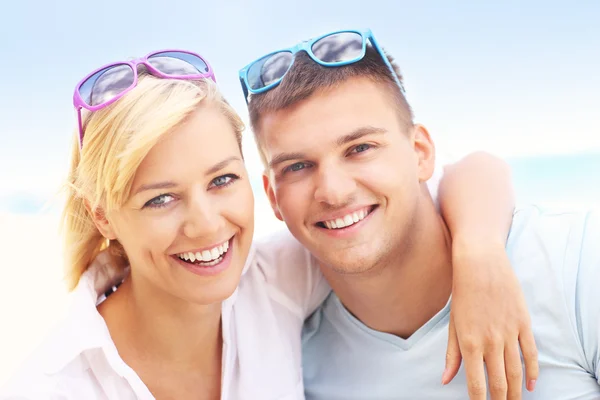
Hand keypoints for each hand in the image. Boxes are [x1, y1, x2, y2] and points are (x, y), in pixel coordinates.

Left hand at [442, 241, 537, 399]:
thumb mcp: (453, 323)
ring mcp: (509, 333)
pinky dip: (532, 372)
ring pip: (516, 373)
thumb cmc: (462, 291)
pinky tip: (530, 385)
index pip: (477, 385)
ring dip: (515, 392)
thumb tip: (446, 380)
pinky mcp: (523, 323)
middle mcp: (490, 341)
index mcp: (469, 343)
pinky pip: (531, 354)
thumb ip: (451, 354)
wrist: (480, 262)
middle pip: (499, 383)